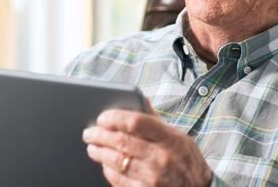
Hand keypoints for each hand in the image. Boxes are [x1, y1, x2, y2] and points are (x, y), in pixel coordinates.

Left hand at [82, 102, 212, 186]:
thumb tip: (140, 99)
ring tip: (93, 146)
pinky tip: (105, 164)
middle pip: (121, 141)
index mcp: (170, 139)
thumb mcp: (179, 137)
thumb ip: (156, 120)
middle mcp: (161, 158)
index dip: (115, 118)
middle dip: (100, 135)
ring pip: (116, 161)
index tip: (103, 117)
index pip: (136, 122)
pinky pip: (118, 180)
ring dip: (99, 152)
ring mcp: (153, 178)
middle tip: (90, 132)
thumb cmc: (187, 161)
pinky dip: (108, 170)